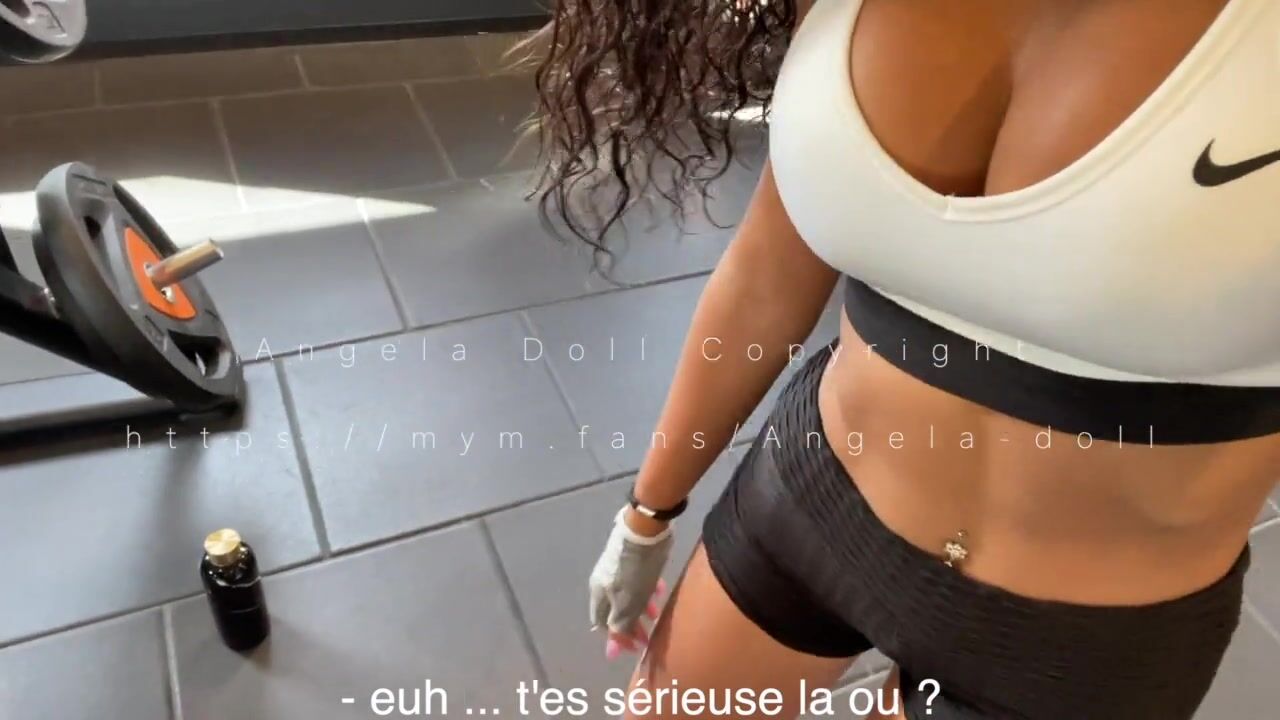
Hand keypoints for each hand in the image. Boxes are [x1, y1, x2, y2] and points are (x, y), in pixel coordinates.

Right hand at [588, 507, 674, 658]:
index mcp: (598, 593)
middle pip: (615, 610)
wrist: (644, 529)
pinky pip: (638, 580)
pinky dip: (647, 590)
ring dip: (642, 609)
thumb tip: (613, 648)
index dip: (617, 638)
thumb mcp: (627, 603)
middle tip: (648, 637)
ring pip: (628, 595)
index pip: (602, 624)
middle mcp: (604, 581)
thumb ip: (620, 625)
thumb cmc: (634, 571)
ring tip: (656, 615)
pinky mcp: (632, 557)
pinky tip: (659, 590)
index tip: (634, 647)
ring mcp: (618, 568)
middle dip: (631, 626)